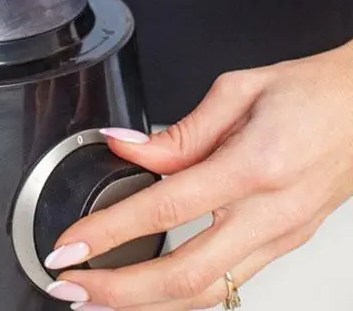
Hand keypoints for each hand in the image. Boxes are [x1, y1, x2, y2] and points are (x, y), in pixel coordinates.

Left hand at [44, 42, 352, 309]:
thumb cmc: (309, 93)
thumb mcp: (237, 90)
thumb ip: (178, 130)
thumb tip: (124, 145)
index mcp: (252, 166)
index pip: (165, 208)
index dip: (109, 231)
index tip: (71, 243)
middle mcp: (269, 215)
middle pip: (185, 276)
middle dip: (119, 291)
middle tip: (72, 285)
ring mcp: (280, 239)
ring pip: (208, 294)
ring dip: (146, 306)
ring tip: (100, 300)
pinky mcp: (284, 246)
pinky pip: (229, 284)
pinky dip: (183, 298)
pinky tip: (151, 294)